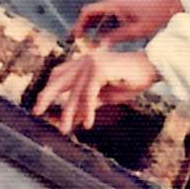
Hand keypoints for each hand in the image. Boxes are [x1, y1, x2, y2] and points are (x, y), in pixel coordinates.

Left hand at [32, 50, 159, 133]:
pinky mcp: (100, 69)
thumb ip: (90, 103)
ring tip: (65, 129)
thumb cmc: (133, 80)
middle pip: (59, 79)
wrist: (153, 69)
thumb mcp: (107, 95)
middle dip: (46, 96)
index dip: (49, 89)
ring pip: (74, 92)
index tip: (41, 105)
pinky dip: (87, 110)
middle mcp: (85, 59)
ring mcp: (92, 62)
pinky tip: (87, 123)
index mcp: (85, 62)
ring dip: (69, 112)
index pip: (60, 75)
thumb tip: (76, 118)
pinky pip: (89, 93)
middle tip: (36, 112)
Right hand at [72, 0, 183, 45]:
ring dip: (92, 27)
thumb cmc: (156, 17)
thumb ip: (117, 38)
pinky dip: (102, 26)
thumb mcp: (137, 31)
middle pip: (90, 13)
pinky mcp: (124, 5)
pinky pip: (108, 15)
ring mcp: (118, 2)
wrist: (171, 4)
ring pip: (99, 15)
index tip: (75, 38)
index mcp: (113, 4)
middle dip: (82, 27)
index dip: (79, 25)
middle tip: (74, 41)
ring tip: (85, 42)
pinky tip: (101, 38)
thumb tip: (100, 47)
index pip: (88, 13)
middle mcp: (113, 0)